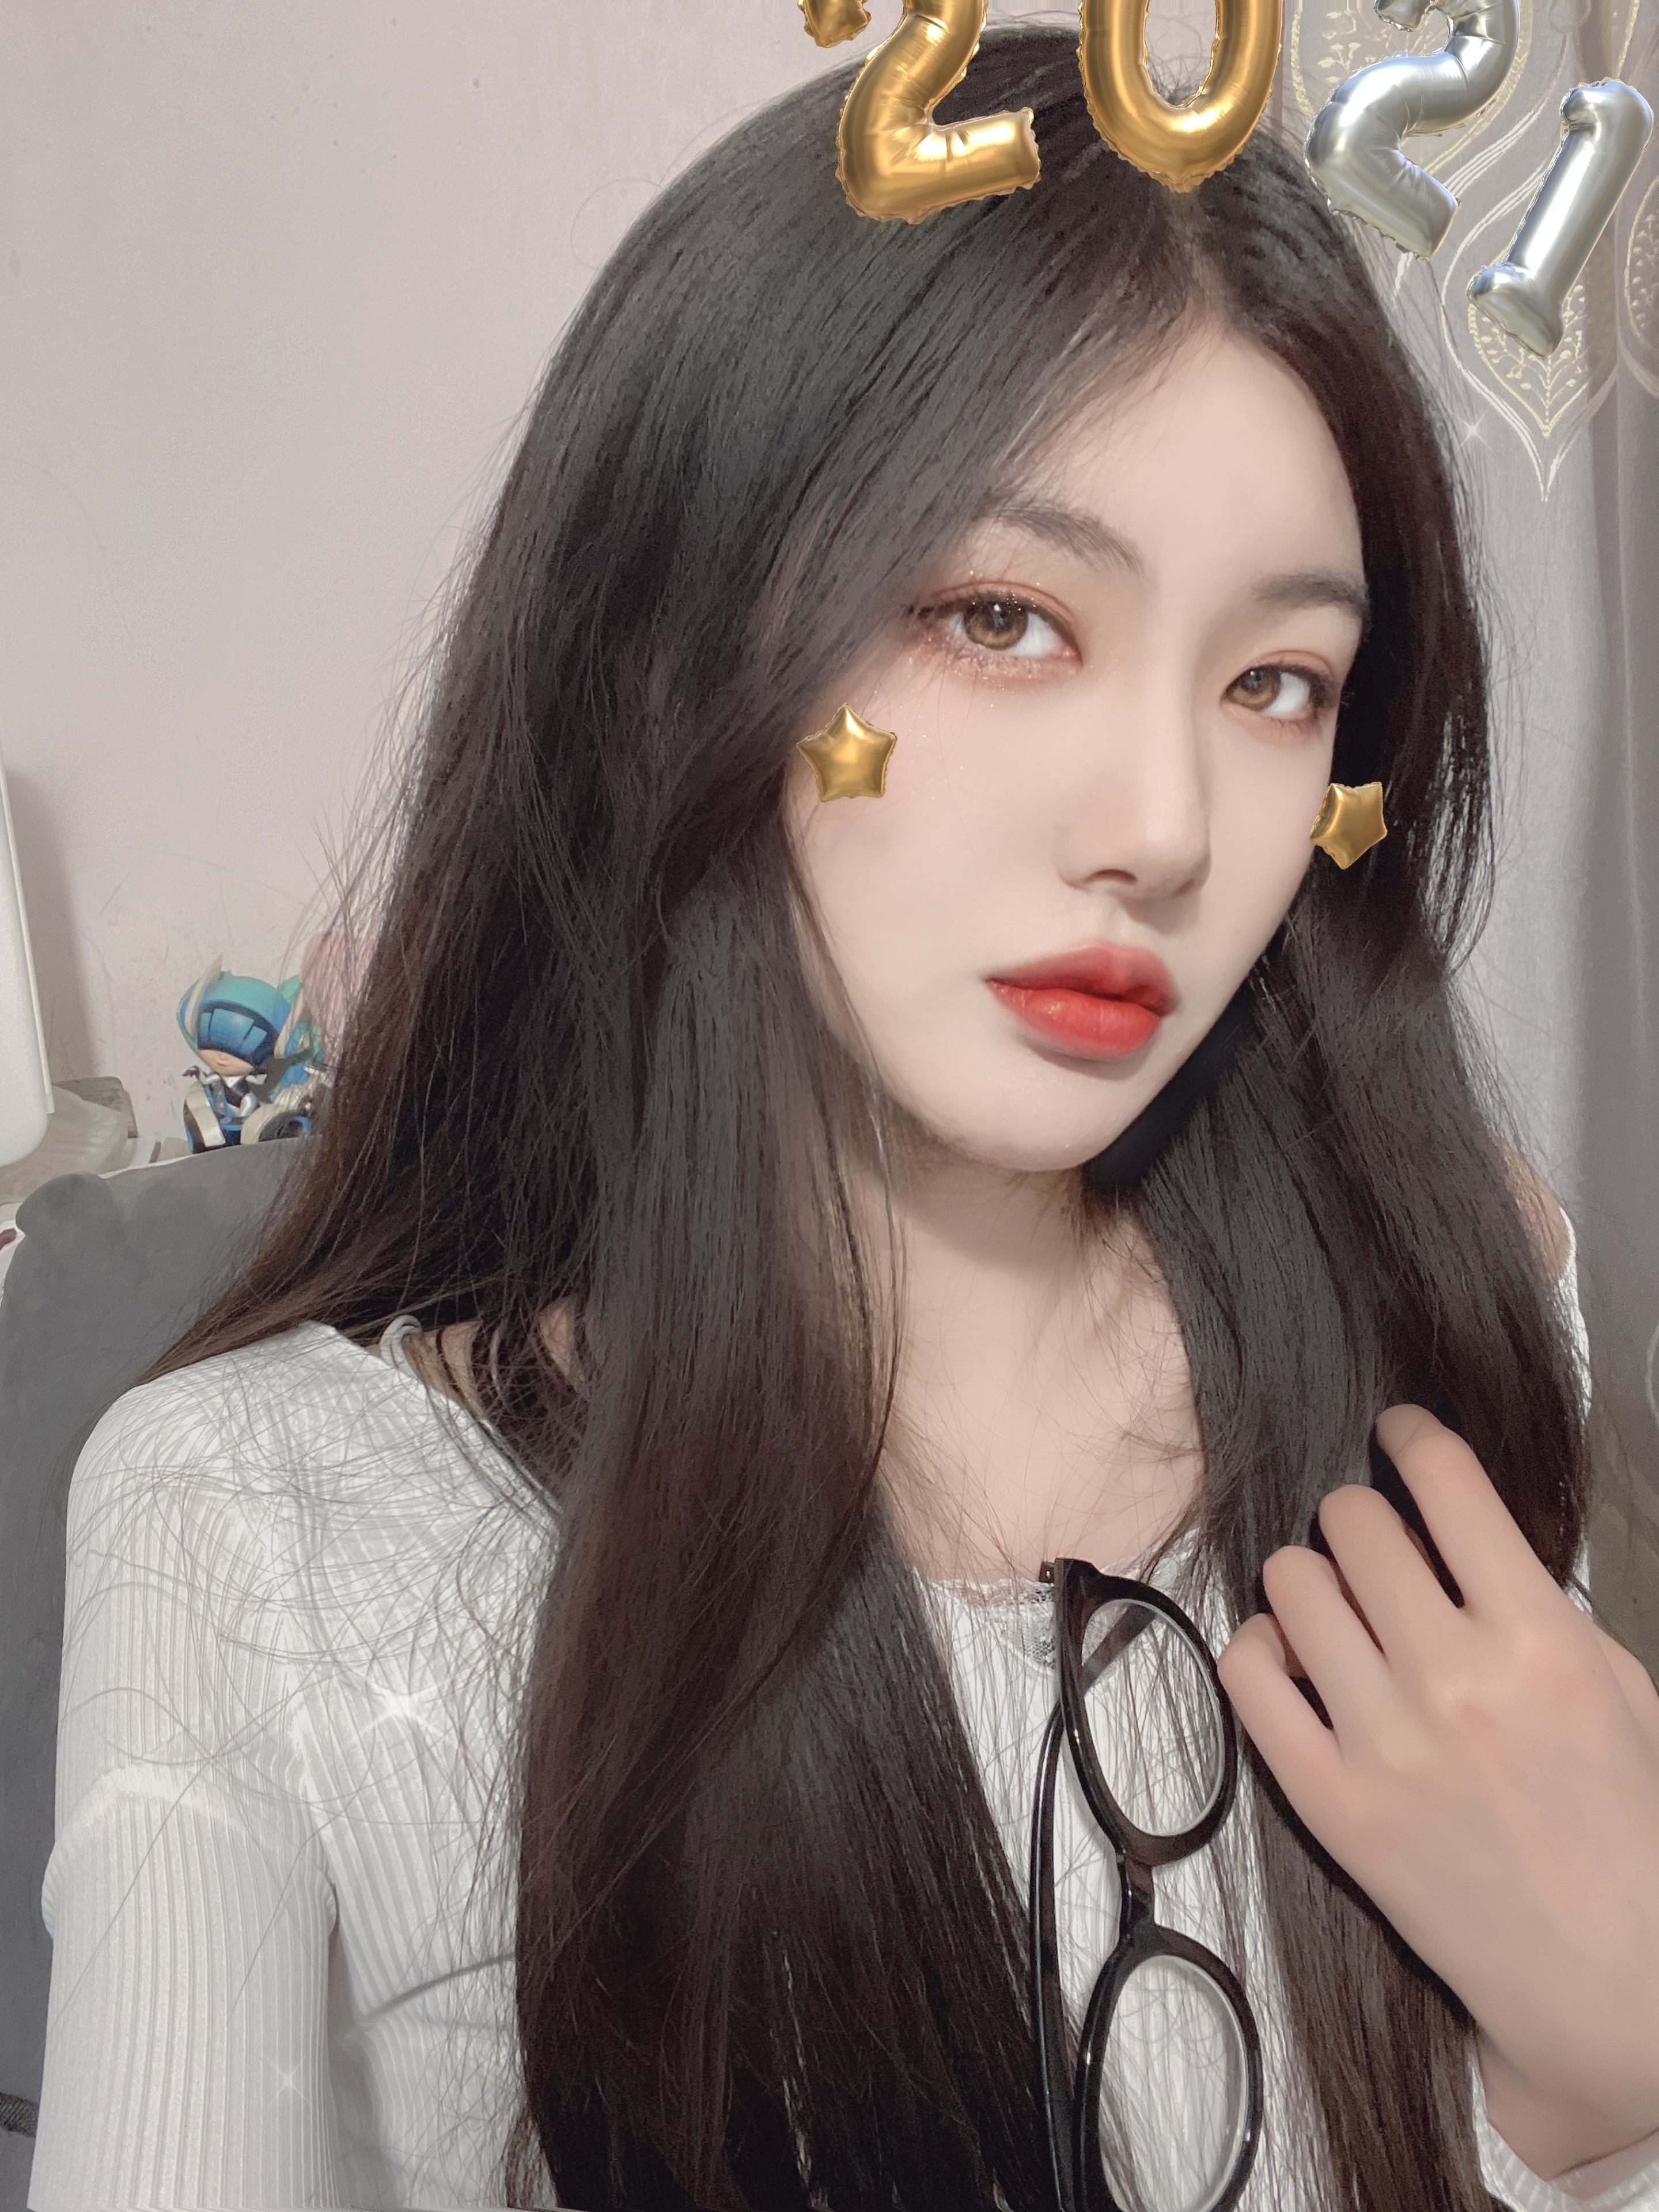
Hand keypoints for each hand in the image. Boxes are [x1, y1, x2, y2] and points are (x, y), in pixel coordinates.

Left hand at [1218, 1405, 1658, 2181]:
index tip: (1400, 1431)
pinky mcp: (1330, 1804)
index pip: (1446, 1484)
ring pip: (1292, 1584)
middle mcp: (1453, 1682)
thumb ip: (1537, 1604)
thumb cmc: (1626, 1830)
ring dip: (1313, 1577)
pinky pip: (1248, 1676)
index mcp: (1540, 1643)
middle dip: (1364, 1516)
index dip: (1414, 1436)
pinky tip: (1295, 1658)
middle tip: (1376, 1539)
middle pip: (1353, 1522)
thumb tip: (1454, 1530)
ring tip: (1339, 1603)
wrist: (1609, 1984)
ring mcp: (1382, 1745)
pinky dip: (1262, 1649)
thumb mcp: (1619, 1689)